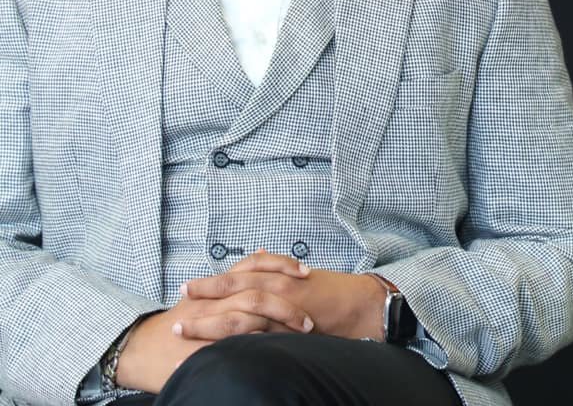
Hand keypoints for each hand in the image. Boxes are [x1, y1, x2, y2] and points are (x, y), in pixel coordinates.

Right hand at [116, 256, 314, 393]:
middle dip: (288, 302)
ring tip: (303, 334)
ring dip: (280, 323)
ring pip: (250, 314)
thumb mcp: (203, 298)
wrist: (141, 349)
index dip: (281, 265)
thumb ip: (230, 280)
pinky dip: (257, 343)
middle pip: (258, 290)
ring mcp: (210, 321)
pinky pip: (235, 341)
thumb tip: (260, 253)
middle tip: (308, 317)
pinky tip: (276, 349)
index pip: (254, 265)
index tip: (305, 271)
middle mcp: (214, 298)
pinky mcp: (205, 346)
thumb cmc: (177, 324)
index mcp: (218, 286)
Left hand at [181, 251, 387, 341]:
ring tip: (186, 328)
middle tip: (178, 302)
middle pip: (231, 288)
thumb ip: (276, 269)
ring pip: (239, 310)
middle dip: (203, 296)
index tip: (185, 289)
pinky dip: (237, 342)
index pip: (235, 275)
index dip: (210, 282)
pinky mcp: (291, 327)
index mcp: (275, 275)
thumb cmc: (330, 291)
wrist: (360, 303)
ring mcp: (282, 305)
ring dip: (210, 321)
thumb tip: (258, 254)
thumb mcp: (299, 276)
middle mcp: (276, 284)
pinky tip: (219, 351)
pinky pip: (259, 335)